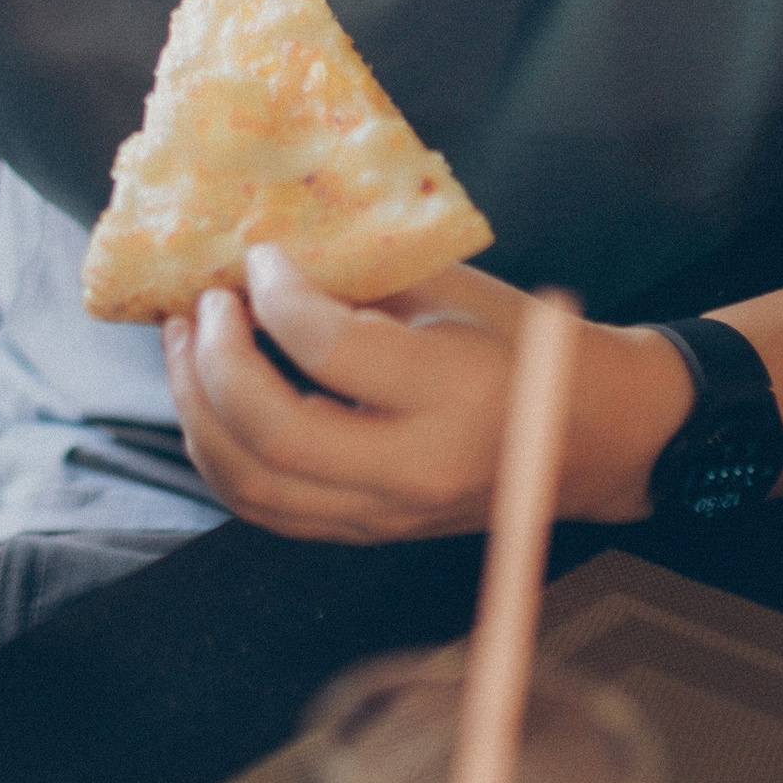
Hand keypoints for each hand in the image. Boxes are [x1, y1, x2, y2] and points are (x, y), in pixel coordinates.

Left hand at [163, 247, 686, 543]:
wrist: (595, 436)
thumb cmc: (525, 346)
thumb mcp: (456, 289)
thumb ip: (359, 276)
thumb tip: (259, 250)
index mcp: (455, 393)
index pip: (330, 351)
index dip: (274, 295)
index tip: (258, 256)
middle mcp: (416, 467)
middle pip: (273, 435)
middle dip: (215, 362)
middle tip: (205, 302)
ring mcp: (387, 515)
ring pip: (252, 484)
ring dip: (198, 409)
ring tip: (188, 342)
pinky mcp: (367, 533)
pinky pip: (265, 507)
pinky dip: (220, 451)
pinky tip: (211, 396)